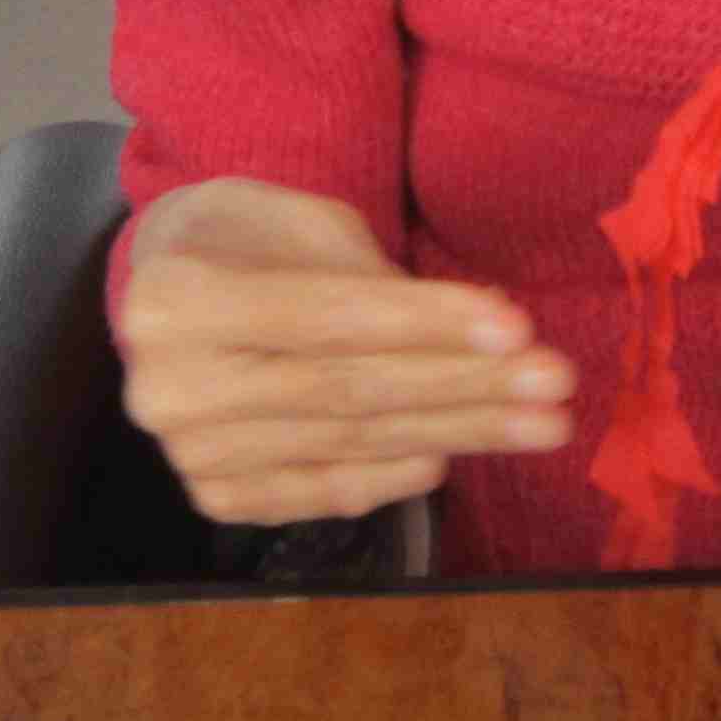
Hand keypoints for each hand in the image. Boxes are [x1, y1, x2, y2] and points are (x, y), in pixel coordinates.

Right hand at [120, 177, 576, 525]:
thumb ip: (376, 281)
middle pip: (347, 392)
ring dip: (457, 433)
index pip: (327, 319)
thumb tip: (486, 336)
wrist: (165, 288)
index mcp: (174, 298)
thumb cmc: (253, 240)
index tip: (517, 326)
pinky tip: (453, 454)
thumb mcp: (307, 224)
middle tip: (554, 381)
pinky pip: (323, 492)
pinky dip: (394, 475)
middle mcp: (169, 388)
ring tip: (540, 420)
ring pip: (350, 444)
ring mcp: (188, 455)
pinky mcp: (215, 496)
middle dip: (465, 386)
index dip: (426, 325)